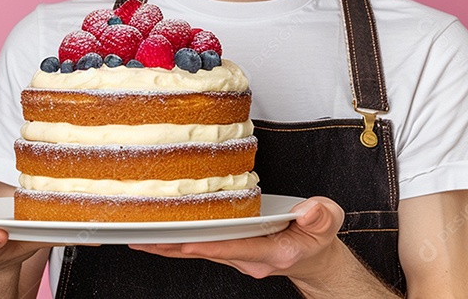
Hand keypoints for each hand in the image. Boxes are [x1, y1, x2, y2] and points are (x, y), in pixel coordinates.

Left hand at [129, 196, 346, 281]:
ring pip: (198, 250)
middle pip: (206, 251)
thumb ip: (320, 215)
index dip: (208, 244)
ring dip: (170, 245)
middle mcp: (249, 258)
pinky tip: (158, 237)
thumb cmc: (317, 237)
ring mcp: (237, 256)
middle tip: (144, 238)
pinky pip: (200, 246)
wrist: (315, 257)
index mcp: (271, 252)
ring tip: (139, 238)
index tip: (184, 241)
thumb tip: (307, 209)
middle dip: (174, 246)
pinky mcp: (230, 250)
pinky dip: (178, 242)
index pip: (234, 248)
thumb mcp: (328, 221)